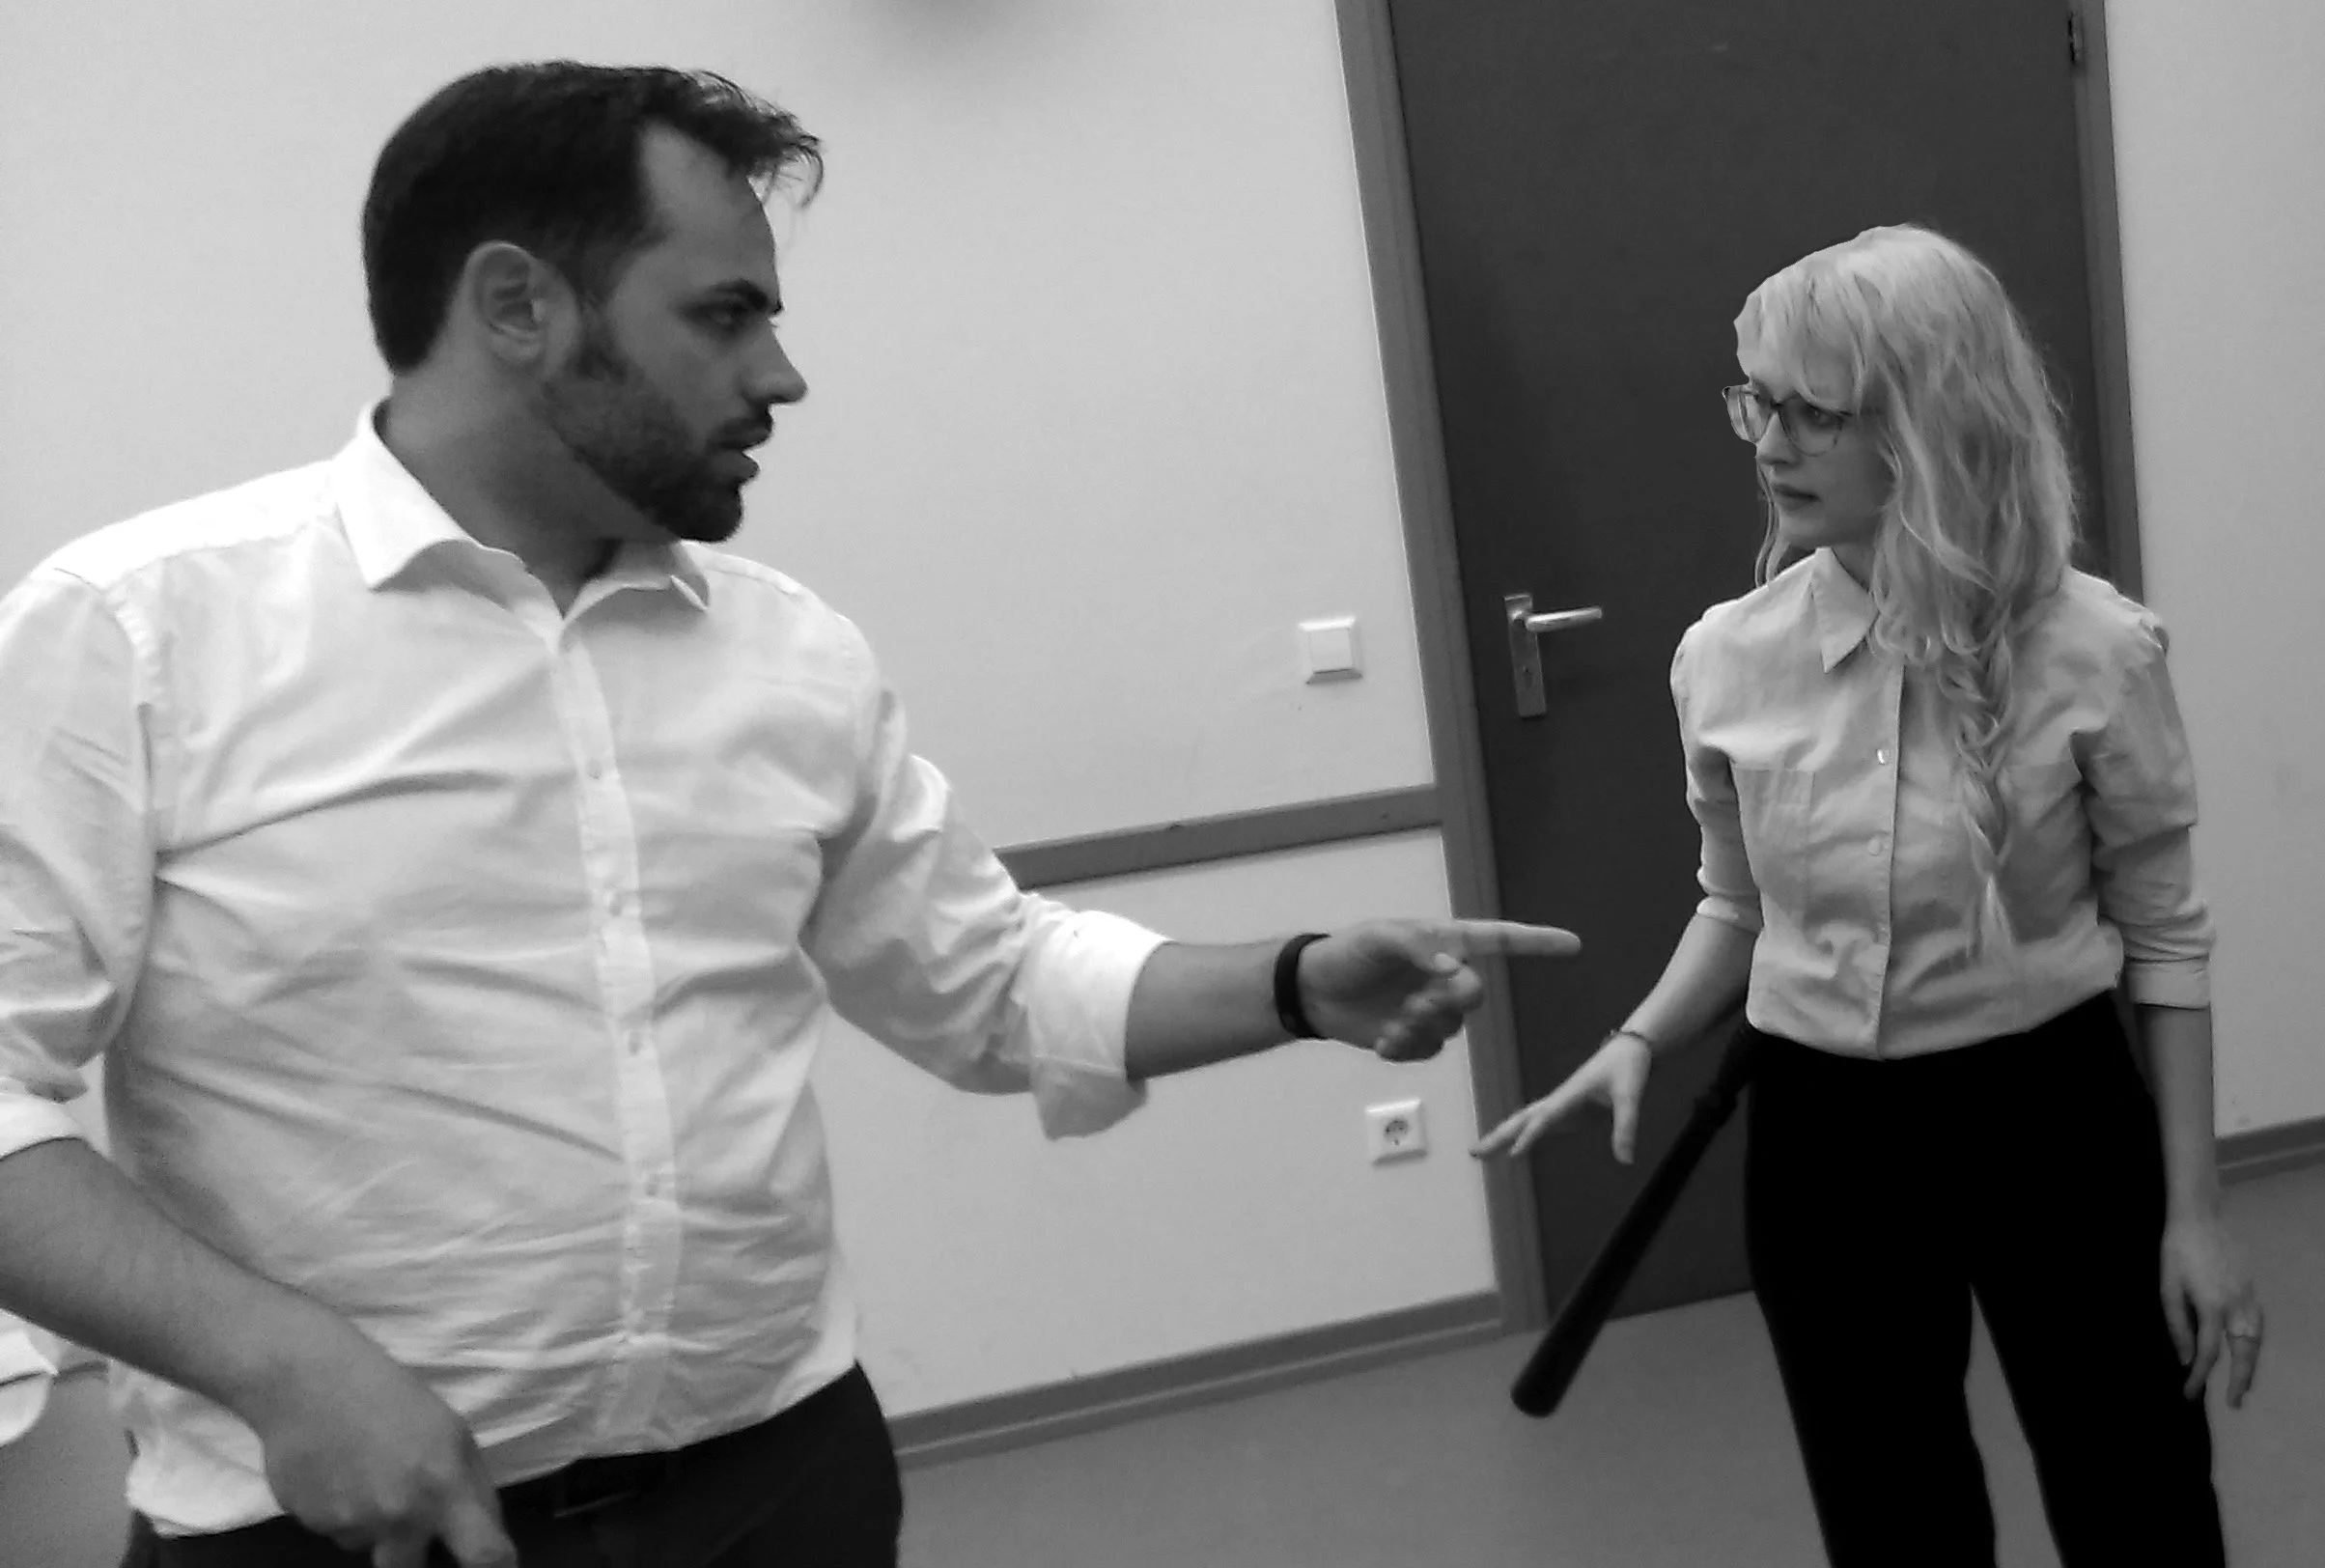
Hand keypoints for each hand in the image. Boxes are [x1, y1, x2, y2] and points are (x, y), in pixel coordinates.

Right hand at [238, 1323, 515, 1566]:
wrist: (309, 1382)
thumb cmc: (392, 1397)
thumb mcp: (453, 1432)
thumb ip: (470, 1488)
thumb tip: (480, 1534)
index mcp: (445, 1488)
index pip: (485, 1554)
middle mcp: (400, 1516)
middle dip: (415, 1557)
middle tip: (408, 1518)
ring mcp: (351, 1524)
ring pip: (370, 1546)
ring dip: (375, 1525)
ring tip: (366, 1472)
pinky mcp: (310, 1524)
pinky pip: (336, 1530)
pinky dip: (340, 1510)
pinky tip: (336, 1470)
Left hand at [1299, 919, 1579, 1062]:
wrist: (1312, 991)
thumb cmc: (1346, 953)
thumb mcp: (1378, 937)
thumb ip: (1417, 947)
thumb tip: (1450, 968)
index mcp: (1444, 943)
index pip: (1499, 940)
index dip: (1537, 943)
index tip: (1572, 945)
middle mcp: (1444, 977)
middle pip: (1475, 996)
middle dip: (1449, 1003)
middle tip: (1413, 1004)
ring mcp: (1430, 1009)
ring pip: (1452, 1028)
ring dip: (1423, 1028)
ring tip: (1391, 1022)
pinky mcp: (1413, 1039)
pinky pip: (1428, 1051)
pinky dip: (1407, 1049)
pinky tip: (1381, 1042)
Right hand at [1471, 1032, 1651, 1163]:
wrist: (1628, 1049)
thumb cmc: (1628, 1068)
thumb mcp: (1631, 1097)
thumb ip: (1626, 1128)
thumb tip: (1625, 1161)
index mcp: (1570, 1093)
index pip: (1545, 1118)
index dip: (1529, 1137)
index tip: (1513, 1154)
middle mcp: (1559, 1099)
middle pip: (1521, 1119)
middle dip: (1497, 1136)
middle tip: (1473, 1153)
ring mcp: (1560, 1106)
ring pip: (1524, 1122)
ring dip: (1503, 1136)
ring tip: (1481, 1153)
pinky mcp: (1566, 1111)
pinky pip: (1538, 1127)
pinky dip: (1521, 1137)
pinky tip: (1511, 1149)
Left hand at [2161, 1213, 2261, 1407]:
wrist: (2200, 1218)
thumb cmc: (2177, 1252)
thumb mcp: (2167, 1288)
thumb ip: (2177, 1325)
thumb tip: (2186, 1359)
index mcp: (2212, 1307)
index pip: (2207, 1354)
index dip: (2199, 1377)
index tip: (2189, 1394)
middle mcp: (2236, 1306)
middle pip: (2243, 1353)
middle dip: (2239, 1381)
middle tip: (2234, 1404)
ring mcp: (2248, 1297)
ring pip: (2256, 1340)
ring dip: (2251, 1365)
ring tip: (2243, 1385)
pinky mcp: (2251, 1288)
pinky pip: (2258, 1324)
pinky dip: (2254, 1344)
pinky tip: (2247, 1351)